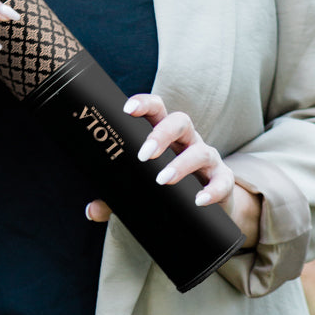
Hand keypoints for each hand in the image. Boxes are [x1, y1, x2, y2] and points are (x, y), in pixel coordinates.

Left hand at [85, 93, 260, 247]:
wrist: (210, 206)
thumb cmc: (169, 187)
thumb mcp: (142, 189)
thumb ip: (116, 198)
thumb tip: (91, 211)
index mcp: (166, 135)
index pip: (157, 109)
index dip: (144, 104)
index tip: (127, 109)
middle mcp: (188, 141)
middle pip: (180, 122)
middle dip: (161, 134)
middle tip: (143, 155)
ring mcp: (207, 159)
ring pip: (200, 150)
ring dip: (181, 163)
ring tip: (163, 179)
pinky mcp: (223, 181)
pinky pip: (222, 181)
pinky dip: (212, 190)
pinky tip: (199, 200)